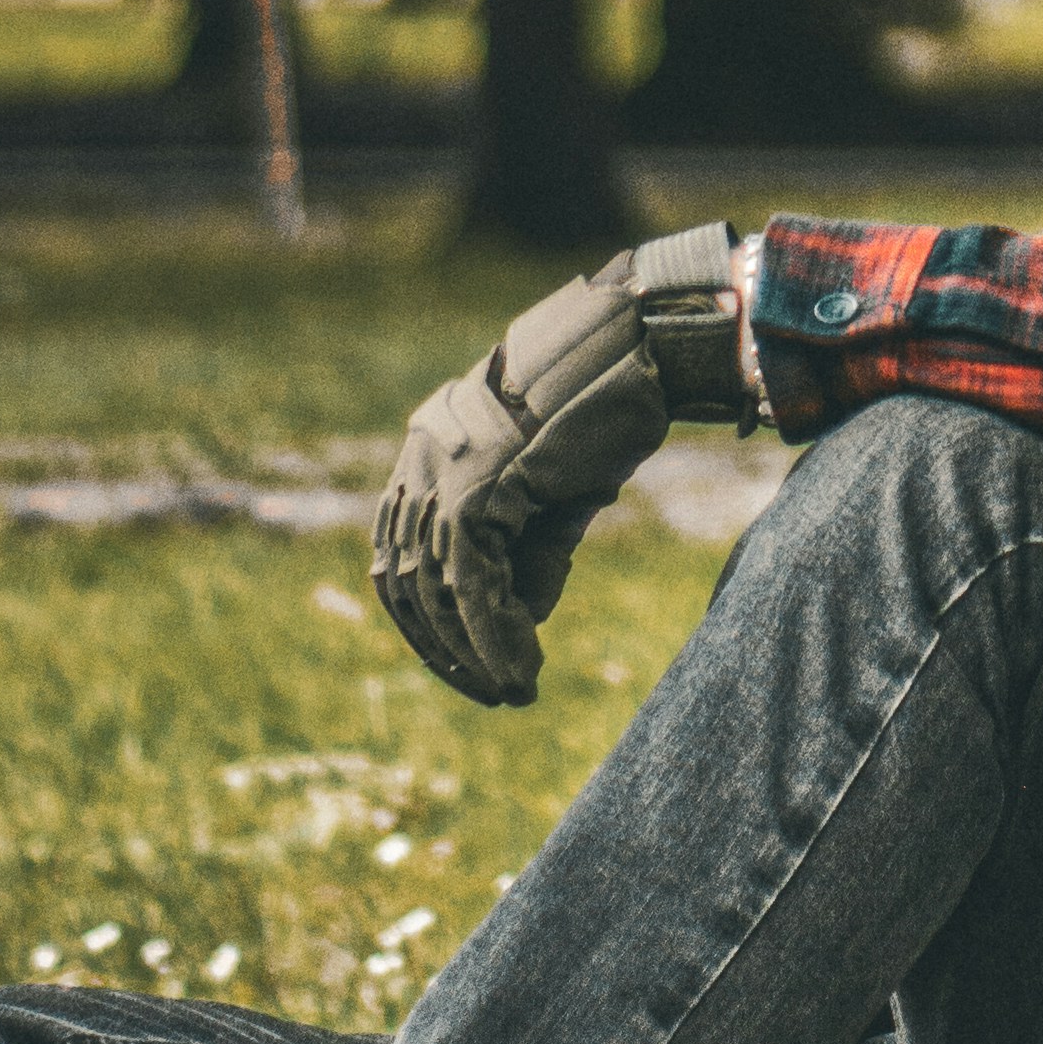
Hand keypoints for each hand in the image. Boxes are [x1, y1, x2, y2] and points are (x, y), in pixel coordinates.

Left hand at [370, 225, 749, 704]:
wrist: (639, 351)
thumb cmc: (602, 412)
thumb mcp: (555, 494)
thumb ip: (528, 553)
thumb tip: (517, 624)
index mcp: (427, 454)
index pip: (403, 559)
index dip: (431, 624)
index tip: (469, 666)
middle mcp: (420, 462)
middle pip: (409, 583)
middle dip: (448, 650)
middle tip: (495, 692)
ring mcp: (443, 473)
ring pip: (439, 592)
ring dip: (476, 655)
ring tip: (515, 690)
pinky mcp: (479, 488)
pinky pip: (474, 585)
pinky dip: (497, 638)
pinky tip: (522, 672)